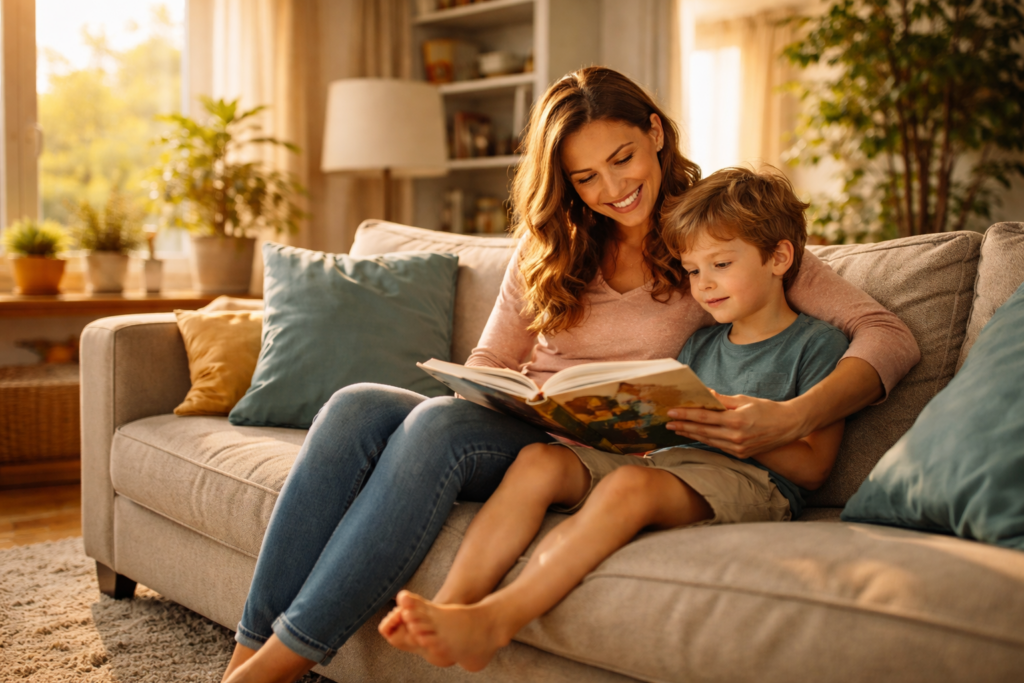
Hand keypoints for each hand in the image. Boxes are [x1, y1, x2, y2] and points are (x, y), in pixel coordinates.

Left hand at [665, 390, 805, 458]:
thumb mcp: (744, 400)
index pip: (704, 418)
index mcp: (736, 421)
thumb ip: (722, 400)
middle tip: (668, 423)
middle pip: (703, 431)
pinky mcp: (741, 454)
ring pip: (708, 441)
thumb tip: (704, 394)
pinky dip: (705, 440)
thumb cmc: (768, 409)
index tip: (672, 412)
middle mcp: (736, 437)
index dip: (686, 415)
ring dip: (691, 435)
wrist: (789, 426)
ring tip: (677, 430)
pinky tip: (695, 436)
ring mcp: (738, 448)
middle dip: (683, 427)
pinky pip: (718, 446)